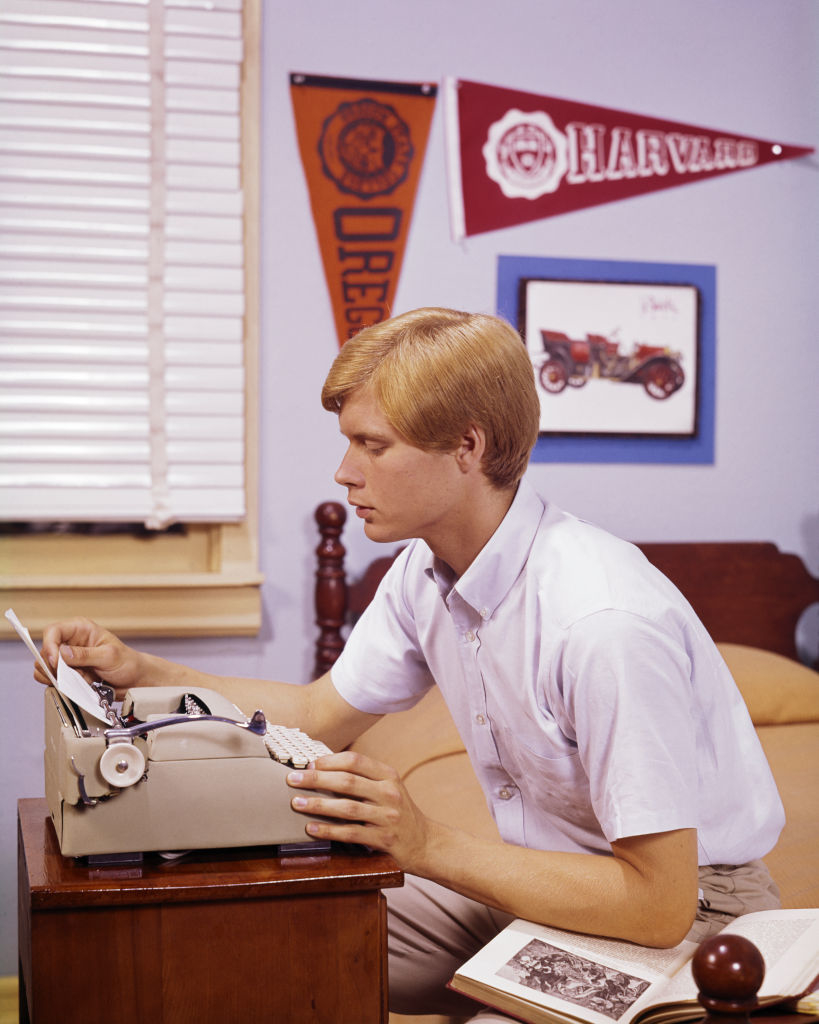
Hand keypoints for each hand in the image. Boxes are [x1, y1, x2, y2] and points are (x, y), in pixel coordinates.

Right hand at [38, 617, 144, 698]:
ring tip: (80, 678)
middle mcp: (71, 642)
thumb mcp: (109, 656)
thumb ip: (85, 654)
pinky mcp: (68, 674)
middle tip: (73, 673)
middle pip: (45, 651)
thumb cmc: (127, 663)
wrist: (134, 680)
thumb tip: (63, 653)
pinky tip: (78, 684)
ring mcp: (68, 659)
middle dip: (55, 666)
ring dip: (59, 677)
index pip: (53, 631)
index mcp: (80, 629)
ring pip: (45, 667)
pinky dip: (61, 685)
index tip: (56, 662)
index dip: (50, 646)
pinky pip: (53, 680)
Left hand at [287, 751, 432, 870]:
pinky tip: (312, 828)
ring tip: (297, 803)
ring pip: (346, 808)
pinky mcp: (384, 839)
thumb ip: (364, 779)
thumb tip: (323, 770)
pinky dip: (329, 830)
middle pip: (347, 782)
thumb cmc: (400, 813)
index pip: (355, 761)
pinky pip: (351, 833)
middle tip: (293, 780)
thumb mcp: (389, 788)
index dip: (329, 761)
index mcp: (389, 775)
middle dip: (316, 779)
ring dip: (318, 805)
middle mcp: (389, 793)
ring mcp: (388, 816)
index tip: (309, 765)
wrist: (426, 843)